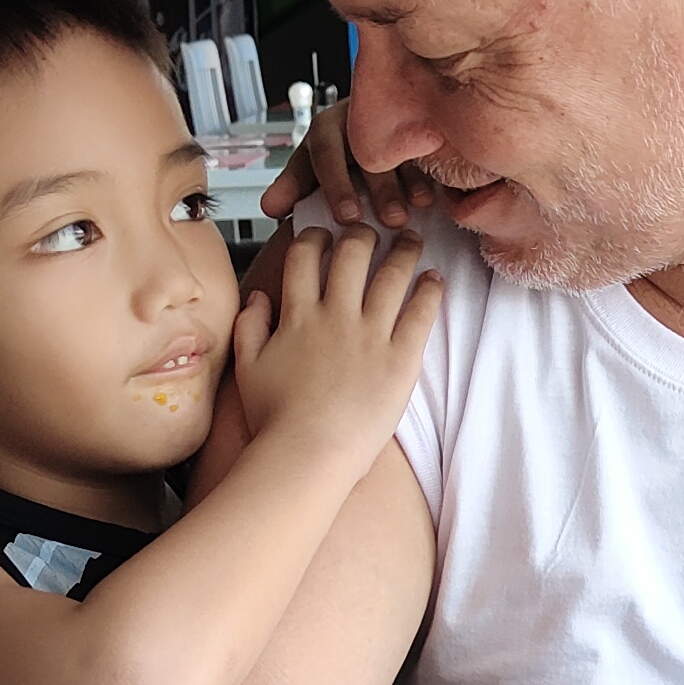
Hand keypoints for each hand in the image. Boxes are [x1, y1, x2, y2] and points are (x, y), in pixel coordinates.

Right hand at [229, 222, 439, 471]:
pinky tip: (435, 278)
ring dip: (405, 250)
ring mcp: (370, 334)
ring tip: (412, 240)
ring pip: (392, 274)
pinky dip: (430, 289)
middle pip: (352, 253)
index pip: (305, 256)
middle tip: (373, 230)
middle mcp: (335, 316)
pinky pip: (421, 312)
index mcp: (297, 316)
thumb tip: (258, 297)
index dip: (315, 236)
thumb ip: (250, 326)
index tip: (324, 233)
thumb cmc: (276, 421)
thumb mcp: (248, 369)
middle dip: (363, 233)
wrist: (309, 454)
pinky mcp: (401, 358)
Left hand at [261, 102, 431, 237]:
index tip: (348, 217)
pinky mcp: (423, 124)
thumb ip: (295, 186)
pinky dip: (439, 165)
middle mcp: (359, 118)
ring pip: (404, 144)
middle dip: (381, 187)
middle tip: (391, 220)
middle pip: (369, 149)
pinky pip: (432, 140)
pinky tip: (447, 188)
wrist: (378, 117)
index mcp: (327, 129)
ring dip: (412, 178)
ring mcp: (394, 118)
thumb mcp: (313, 165)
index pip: (325, 152)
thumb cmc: (341, 155)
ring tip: (421, 206)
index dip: (336, 185)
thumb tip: (270, 208)